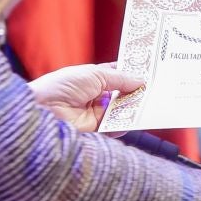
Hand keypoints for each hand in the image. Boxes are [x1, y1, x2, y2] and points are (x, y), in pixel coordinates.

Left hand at [29, 63, 143, 131]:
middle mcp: (97, 94)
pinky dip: (123, 125)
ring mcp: (96, 111)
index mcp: (95, 77)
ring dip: (132, 109)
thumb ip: (120, 78)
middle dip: (136, 93)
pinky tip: (131, 121)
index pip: (118, 75)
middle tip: (155, 91)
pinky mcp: (94, 127)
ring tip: (148, 106)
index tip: (151, 74)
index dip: (132, 74)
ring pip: (120, 110)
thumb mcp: (96, 74)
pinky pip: (113, 126)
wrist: (45, 107)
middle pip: (122, 94)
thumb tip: (142, 80)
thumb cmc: (65, 84)